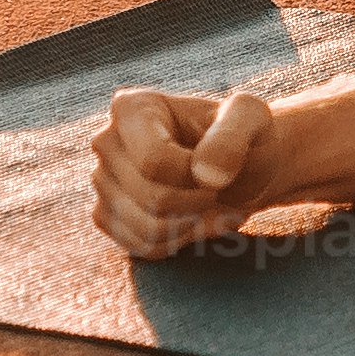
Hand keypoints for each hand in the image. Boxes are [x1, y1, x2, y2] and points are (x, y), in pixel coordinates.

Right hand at [90, 85, 283, 259]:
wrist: (243, 168)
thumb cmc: (245, 137)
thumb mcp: (251, 119)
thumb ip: (232, 136)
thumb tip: (205, 175)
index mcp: (131, 107)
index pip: (154, 161)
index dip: (195, 178)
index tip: (217, 169)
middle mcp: (106, 142)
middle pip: (151, 198)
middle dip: (198, 203)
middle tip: (219, 190)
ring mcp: (102, 181)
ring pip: (147, 228)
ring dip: (193, 225)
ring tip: (213, 205)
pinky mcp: (107, 216)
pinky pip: (142, 247)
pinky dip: (179, 242)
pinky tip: (196, 220)